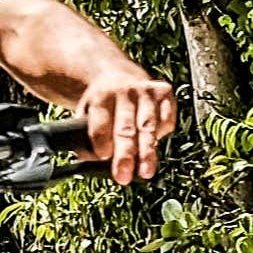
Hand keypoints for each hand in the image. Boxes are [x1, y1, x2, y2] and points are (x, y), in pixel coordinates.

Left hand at [73, 71, 181, 185]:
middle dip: (125, 155)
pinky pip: (166, 119)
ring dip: (147, 152)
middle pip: (125, 128)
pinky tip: (154, 144)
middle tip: (123, 177)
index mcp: (100, 96)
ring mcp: (146, 91)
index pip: (100, 123)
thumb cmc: (101, 105)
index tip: (103, 157)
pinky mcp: (164, 93)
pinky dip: (162, 135)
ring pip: (148, 127)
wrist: (117, 76)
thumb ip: (87, 137)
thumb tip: (94, 163)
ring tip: (146, 173)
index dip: (101, 141)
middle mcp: (124, 91)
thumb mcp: (86, 114)